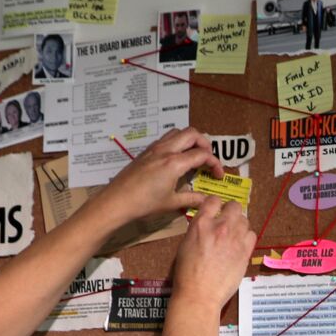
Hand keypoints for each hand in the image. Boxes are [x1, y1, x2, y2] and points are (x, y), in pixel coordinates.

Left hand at [95, 128, 222, 228]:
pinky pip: (166, 138)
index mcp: (174, 163)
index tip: (218, 175)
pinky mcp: (147, 151)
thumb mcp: (172, 203)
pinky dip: (178, 142)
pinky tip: (177, 158)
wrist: (117, 201)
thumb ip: (193, 199)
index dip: (215, 163)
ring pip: (178, 132)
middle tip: (208, 158)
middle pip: (192, 133)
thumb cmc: (144, 204)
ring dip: (191, 139)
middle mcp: (166, 150)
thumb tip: (208, 200)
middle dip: (205, 143)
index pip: (202, 154)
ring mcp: (154, 148)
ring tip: (195, 154)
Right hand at [172, 194, 255, 307]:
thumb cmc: (187, 274)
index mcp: (201, 224)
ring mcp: (234, 239)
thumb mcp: (186, 244)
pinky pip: (252, 235)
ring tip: (234, 235)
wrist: (199, 294)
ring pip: (245, 220)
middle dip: (231, 211)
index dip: (215, 204)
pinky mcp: (245, 252)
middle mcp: (220, 227)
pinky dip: (247, 237)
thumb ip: (199, 230)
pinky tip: (240, 245)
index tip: (216, 210)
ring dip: (240, 225)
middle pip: (234, 206)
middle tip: (228, 221)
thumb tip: (208, 226)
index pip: (212, 200)